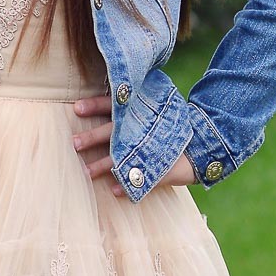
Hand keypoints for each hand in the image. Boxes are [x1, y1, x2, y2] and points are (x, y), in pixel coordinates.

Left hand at [72, 94, 197, 195]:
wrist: (201, 143)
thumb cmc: (169, 125)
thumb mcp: (155, 107)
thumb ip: (134, 103)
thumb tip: (111, 84)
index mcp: (139, 112)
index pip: (114, 105)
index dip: (95, 106)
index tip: (76, 108)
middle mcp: (141, 129)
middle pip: (113, 131)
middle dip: (93, 137)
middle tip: (74, 143)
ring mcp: (150, 149)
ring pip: (121, 157)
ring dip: (104, 165)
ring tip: (87, 173)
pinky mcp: (158, 169)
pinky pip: (141, 179)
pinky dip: (127, 186)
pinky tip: (115, 191)